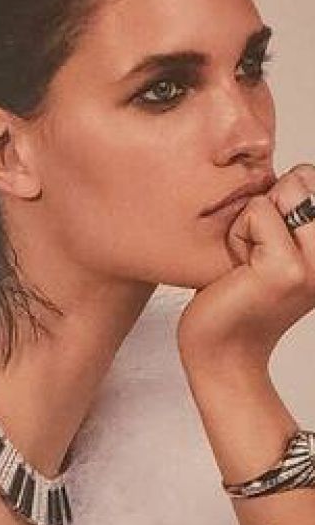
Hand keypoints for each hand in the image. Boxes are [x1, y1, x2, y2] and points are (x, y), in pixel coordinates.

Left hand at [179, 163, 314, 375]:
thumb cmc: (238, 296)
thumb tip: (296, 170)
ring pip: (282, 190)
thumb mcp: (274, 245)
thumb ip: (291, 210)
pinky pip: (256, 212)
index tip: (271, 245)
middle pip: (303, 177)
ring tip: (248, 262)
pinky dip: (237, 236)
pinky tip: (237, 271)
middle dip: (267, 205)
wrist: (220, 353)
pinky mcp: (286, 270)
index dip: (282, 199)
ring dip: (251, 222)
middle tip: (255, 254)